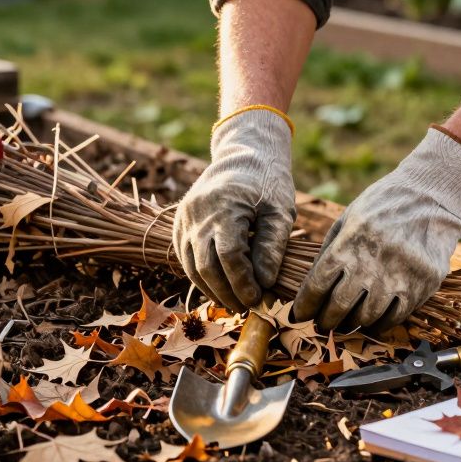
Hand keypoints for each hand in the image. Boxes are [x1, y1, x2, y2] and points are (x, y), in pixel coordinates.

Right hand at [173, 110, 295, 312]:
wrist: (243, 153)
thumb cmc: (268, 182)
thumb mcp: (280, 210)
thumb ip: (272, 245)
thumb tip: (265, 282)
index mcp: (224, 207)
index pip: (229, 256)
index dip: (242, 283)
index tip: (258, 299)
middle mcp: (198, 214)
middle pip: (206, 266)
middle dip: (226, 292)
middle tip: (246, 308)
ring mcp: (185, 218)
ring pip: (191, 265)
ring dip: (211, 289)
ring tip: (233, 304)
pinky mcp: (180, 222)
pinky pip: (185, 256)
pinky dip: (200, 275)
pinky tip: (218, 288)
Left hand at [293, 127, 460, 332]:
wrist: (431, 197)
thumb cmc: (382, 206)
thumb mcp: (348, 219)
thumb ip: (330, 251)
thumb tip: (311, 287)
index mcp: (349, 243)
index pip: (317, 285)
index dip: (305, 306)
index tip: (301, 315)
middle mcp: (372, 263)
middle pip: (340, 307)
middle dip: (326, 321)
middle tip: (323, 324)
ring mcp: (400, 276)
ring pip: (367, 317)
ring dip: (353, 323)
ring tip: (348, 322)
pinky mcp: (423, 285)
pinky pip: (396, 317)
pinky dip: (381, 324)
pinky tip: (374, 320)